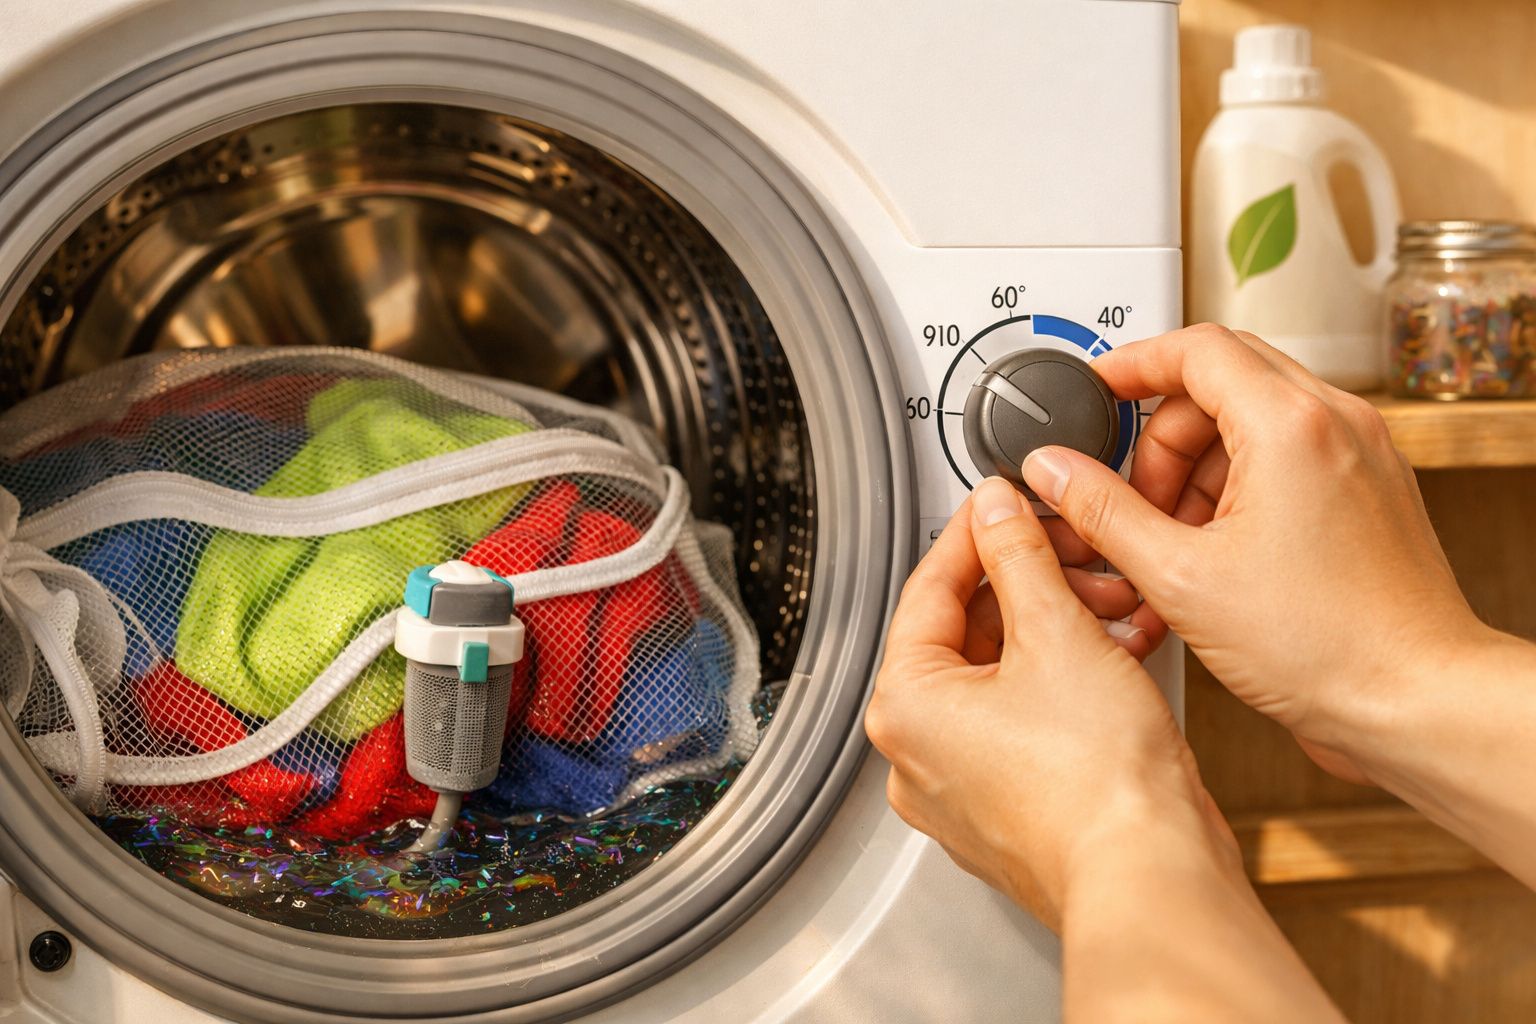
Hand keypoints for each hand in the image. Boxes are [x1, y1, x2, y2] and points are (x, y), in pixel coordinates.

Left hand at [865, 478, 1217, 926]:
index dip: (977, 533)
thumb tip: (997, 512)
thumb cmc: (1096, 783)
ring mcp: (961, 791)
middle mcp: (918, 755)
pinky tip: (1116, 656)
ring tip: (1113, 607)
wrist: (1150, 878)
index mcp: (903, 707)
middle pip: (965, 635)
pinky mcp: (1010, 813)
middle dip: (1031, 586)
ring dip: (1057, 631)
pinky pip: (1026, 726)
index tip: (1006, 502)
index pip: (928, 589)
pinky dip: (1065, 683)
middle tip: (1077, 553)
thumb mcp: (1055, 632)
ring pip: (1002, 680)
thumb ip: (1018, 556)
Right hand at [1023, 324, 1485, 780]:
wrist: (1415, 703)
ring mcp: (1360, 455)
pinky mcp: (1368, 490)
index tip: (1096, 391)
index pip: (1195, 348)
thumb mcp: (1181, 578)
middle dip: (1162, 435)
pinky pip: (1287, 455)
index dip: (1130, 364)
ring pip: (1252, 420)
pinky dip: (1239, 486)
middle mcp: (1337, 424)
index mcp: (1291, 426)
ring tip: (1177, 540)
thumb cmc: (1326, 648)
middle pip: (1220, 381)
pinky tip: (1216, 552)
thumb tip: (1054, 470)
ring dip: (1198, 466)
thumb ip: (1102, 512)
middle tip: (1135, 499)